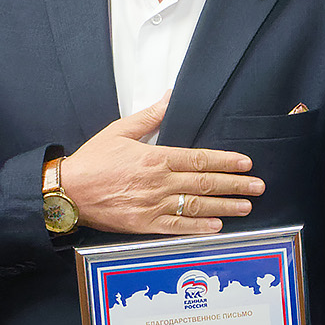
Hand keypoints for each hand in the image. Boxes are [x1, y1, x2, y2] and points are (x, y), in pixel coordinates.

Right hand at [58, 93, 262, 234]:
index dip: (226, 162)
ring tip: (246, 207)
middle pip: (205, 183)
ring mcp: (152, 206)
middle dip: (235, 185)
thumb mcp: (120, 130)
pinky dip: (198, 228)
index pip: (200, 159)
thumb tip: (169, 96)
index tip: (245, 164)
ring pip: (196, 206)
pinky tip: (217, 227)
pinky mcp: (144, 225)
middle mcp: (158, 183)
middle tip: (257, 186)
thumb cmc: (92, 162)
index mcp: (155, 158)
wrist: (67, 192)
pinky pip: (177, 228)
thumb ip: (149, 117)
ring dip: (224, 206)